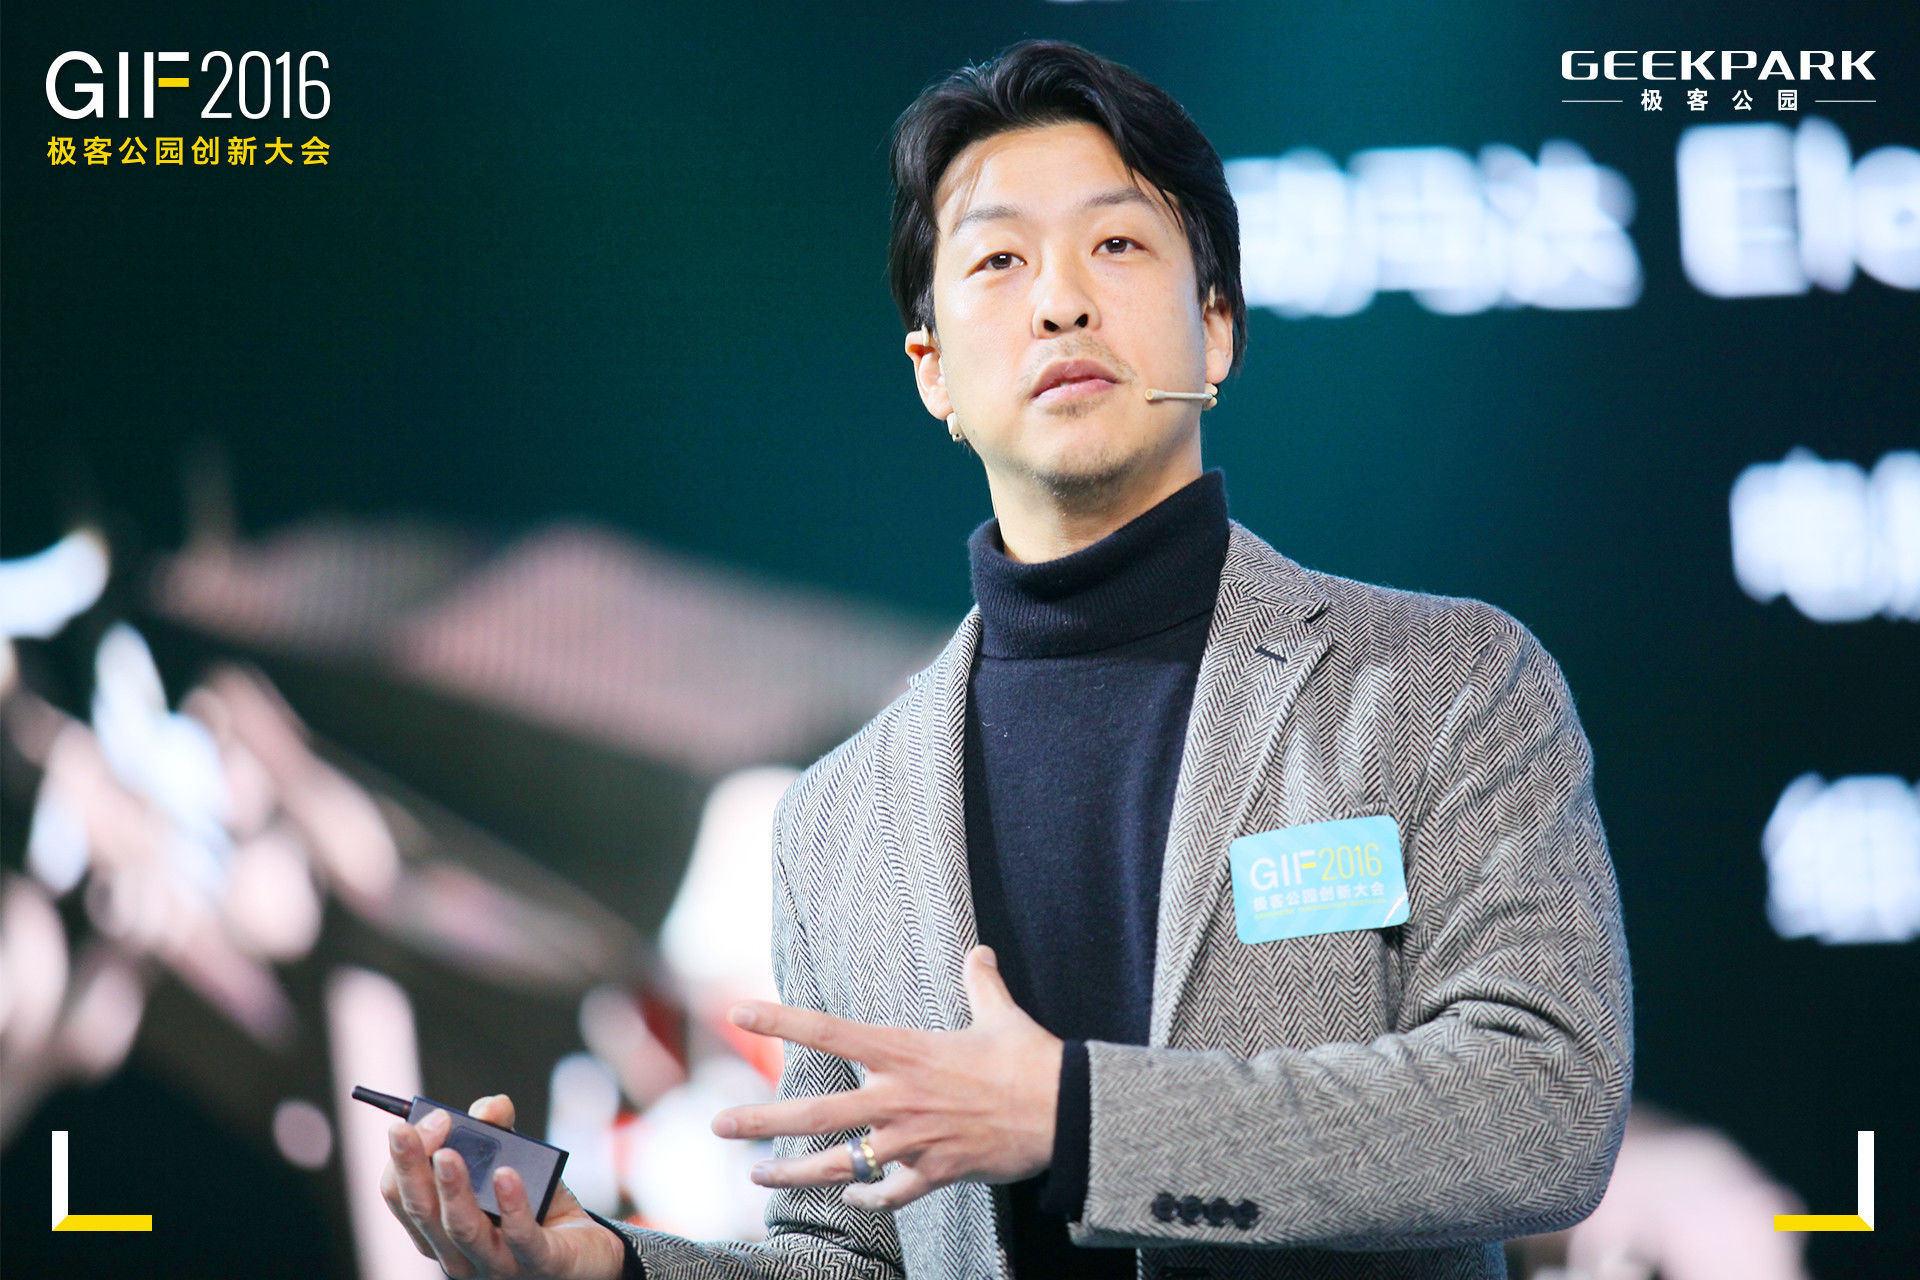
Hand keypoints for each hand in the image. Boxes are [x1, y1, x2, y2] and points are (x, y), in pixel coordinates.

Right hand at [380, 1092, 625, 1278]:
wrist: (588, 1250)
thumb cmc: (538, 1209)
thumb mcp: (515, 1164)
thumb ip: (499, 1132)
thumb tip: (491, 1107)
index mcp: (441, 1231)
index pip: (403, 1199)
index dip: (401, 1162)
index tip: (409, 1123)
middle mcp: (460, 1254)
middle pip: (424, 1213)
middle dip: (412, 1169)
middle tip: (407, 1130)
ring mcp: (497, 1265)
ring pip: (464, 1230)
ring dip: (453, 1189)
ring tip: (448, 1153)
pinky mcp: (540, 1264)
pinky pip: (521, 1237)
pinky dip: (512, 1206)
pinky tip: (506, 1176)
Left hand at [712, 945, 1062, 1212]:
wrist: (1065, 1111)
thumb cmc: (1030, 1059)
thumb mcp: (1000, 1014)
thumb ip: (980, 984)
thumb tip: (981, 954)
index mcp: (905, 1052)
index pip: (829, 1031)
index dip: (781, 1020)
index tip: (738, 1012)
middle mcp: (899, 1096)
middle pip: (815, 1111)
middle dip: (761, 1120)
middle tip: (717, 1124)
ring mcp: (913, 1139)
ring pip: (839, 1162)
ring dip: (794, 1171)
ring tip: (757, 1174)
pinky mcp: (936, 1172)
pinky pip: (890, 1193)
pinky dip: (868, 1197)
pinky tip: (851, 1197)